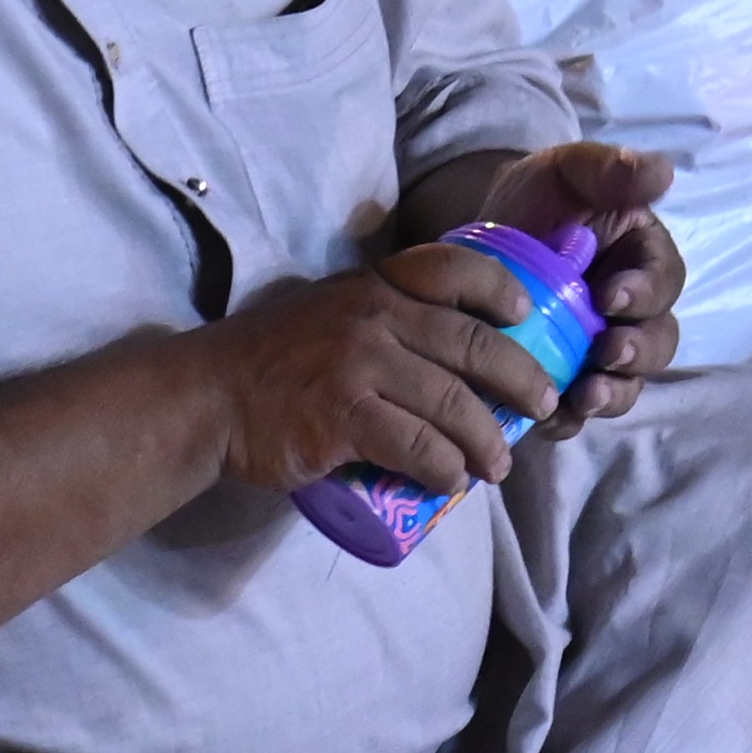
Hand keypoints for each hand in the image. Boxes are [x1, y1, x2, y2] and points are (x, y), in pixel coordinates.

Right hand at [202, 238, 579, 501]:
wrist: (207, 399)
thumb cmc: (273, 362)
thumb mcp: (329, 313)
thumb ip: (383, 318)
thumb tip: (456, 358)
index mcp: (375, 286)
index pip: (453, 269)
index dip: (500, 288)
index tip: (525, 315)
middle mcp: (373, 317)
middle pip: (473, 345)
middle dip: (522, 380)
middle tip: (543, 408)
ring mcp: (358, 366)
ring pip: (453, 403)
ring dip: (489, 440)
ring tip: (498, 465)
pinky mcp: (343, 418)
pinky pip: (418, 446)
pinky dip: (445, 469)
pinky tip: (451, 482)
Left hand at [460, 139, 682, 435]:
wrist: (482, 237)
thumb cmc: (536, 198)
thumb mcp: (567, 172)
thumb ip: (611, 170)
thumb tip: (664, 170)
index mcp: (644, 260)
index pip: (663, 281)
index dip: (645, 293)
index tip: (612, 296)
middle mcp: (633, 313)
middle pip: (656, 342)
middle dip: (637, 353)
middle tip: (607, 354)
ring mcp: (601, 352)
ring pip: (625, 384)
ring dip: (612, 393)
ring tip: (585, 397)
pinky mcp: (567, 381)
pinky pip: (576, 411)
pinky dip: (567, 419)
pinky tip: (547, 418)